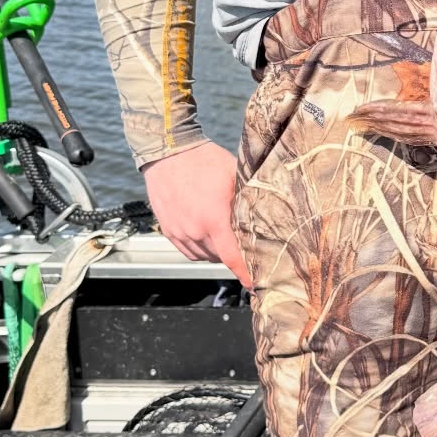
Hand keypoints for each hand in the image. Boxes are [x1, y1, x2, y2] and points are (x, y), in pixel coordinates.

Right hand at [143, 140, 251, 284]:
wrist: (168, 152)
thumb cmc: (204, 160)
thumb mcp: (235, 174)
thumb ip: (249, 198)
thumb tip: (268, 214)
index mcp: (214, 218)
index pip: (233, 258)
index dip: (245, 274)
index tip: (255, 284)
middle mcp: (195, 230)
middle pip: (221, 257)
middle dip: (235, 256)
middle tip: (248, 250)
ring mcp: (179, 232)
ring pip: (205, 256)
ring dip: (217, 252)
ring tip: (226, 237)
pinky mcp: (168, 230)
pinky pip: (189, 251)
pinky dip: (201, 249)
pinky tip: (209, 236)